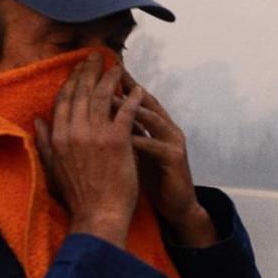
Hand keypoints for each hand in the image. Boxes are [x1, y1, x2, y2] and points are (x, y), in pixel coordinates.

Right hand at [35, 52, 142, 247]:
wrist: (98, 215)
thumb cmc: (77, 197)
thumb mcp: (51, 169)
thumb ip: (45, 142)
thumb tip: (38, 121)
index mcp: (58, 137)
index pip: (64, 100)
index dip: (72, 80)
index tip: (79, 68)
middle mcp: (74, 131)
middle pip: (82, 92)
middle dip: (89, 71)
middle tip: (97, 56)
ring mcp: (95, 135)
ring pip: (102, 97)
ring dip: (110, 79)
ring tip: (117, 67)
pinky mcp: (117, 142)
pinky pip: (125, 112)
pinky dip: (131, 98)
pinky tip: (137, 89)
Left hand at [118, 70, 216, 246]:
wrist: (177, 206)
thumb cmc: (152, 179)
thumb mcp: (136, 151)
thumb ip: (124, 133)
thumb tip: (99, 116)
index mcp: (157, 126)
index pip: (137, 99)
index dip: (120, 83)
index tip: (101, 70)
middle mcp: (168, 129)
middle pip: (147, 101)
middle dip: (128, 86)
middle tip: (108, 71)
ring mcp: (174, 142)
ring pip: (152, 119)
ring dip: (132, 107)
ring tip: (111, 98)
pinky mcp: (175, 160)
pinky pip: (155, 146)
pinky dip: (139, 140)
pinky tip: (123, 136)